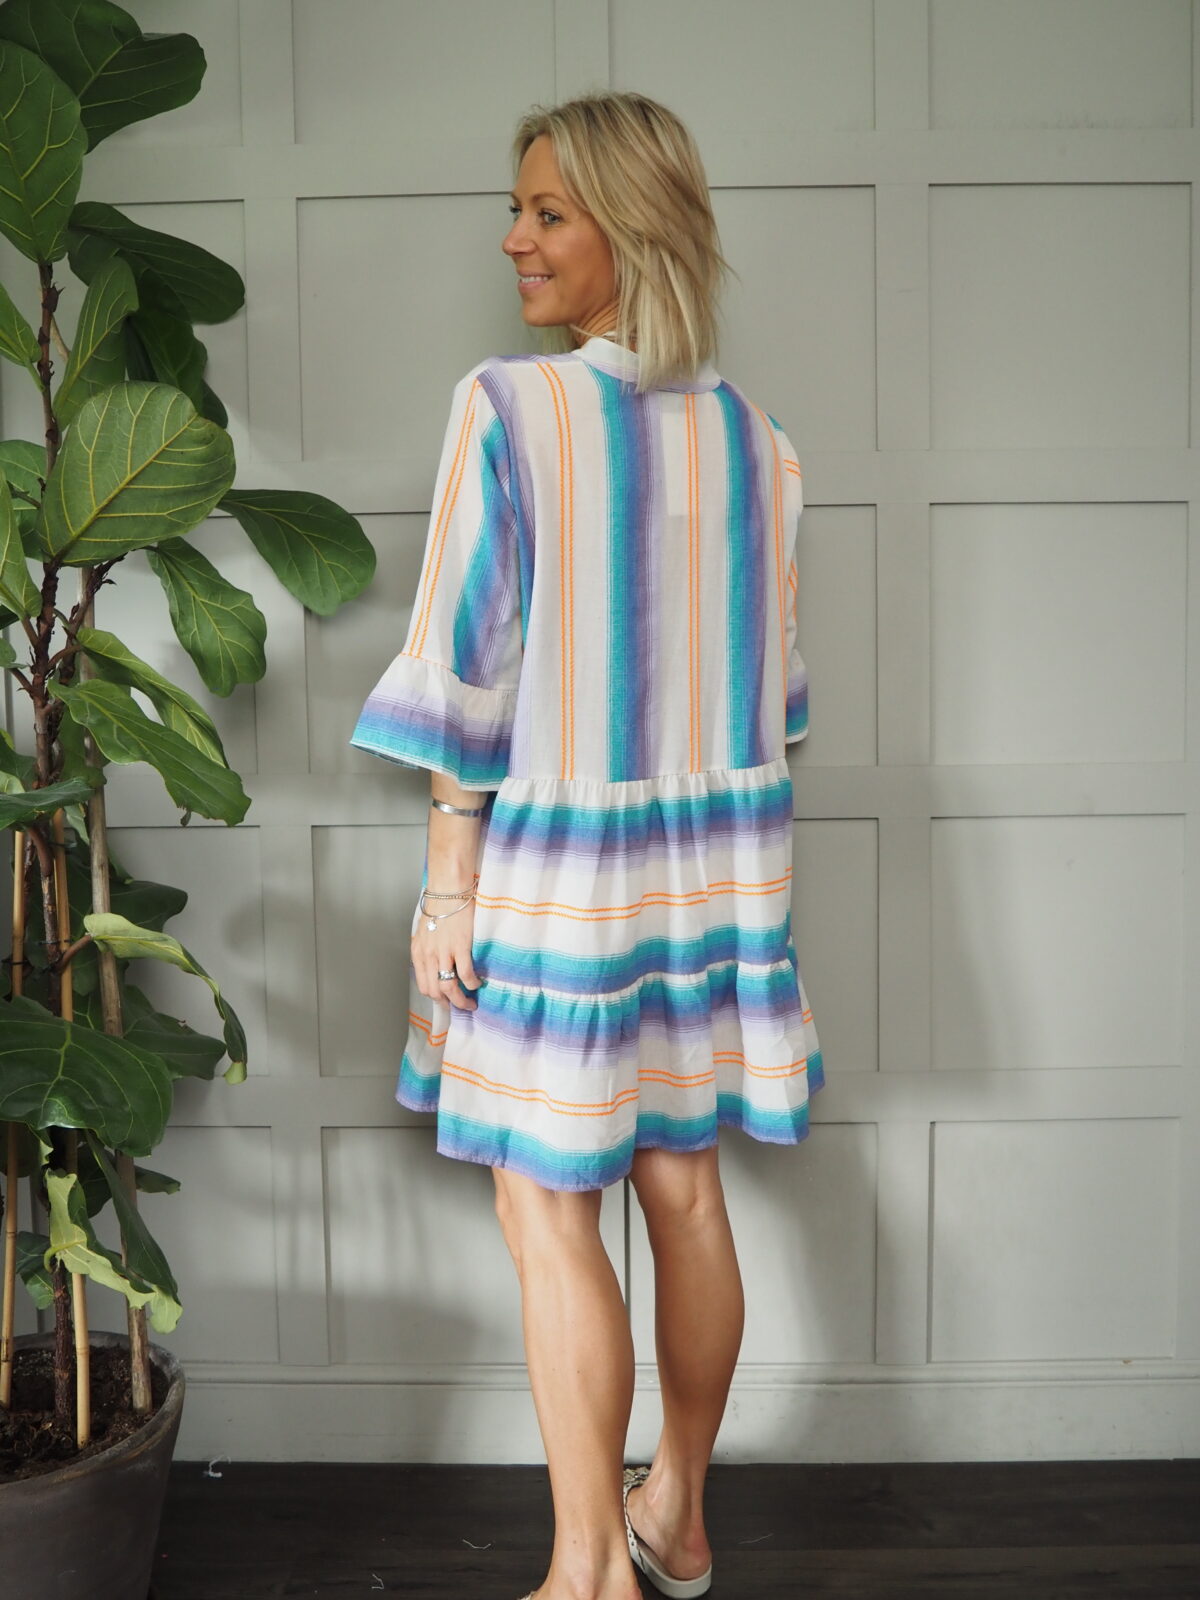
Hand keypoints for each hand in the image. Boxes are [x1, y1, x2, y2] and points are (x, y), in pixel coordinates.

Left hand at [412, 882, 481, 1010]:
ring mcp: (444, 952)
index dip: (436, 997)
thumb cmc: (440, 907)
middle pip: (435, 991)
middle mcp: (428, 956)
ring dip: (461, 1000)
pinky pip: (466, 974)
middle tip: (460, 1005)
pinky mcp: (460, 947)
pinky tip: (478, 983)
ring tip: (471, 1002)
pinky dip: (472, 983)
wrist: (449, 890)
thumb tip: (438, 965)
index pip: (423, 985)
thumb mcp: (426, 932)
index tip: (446, 1001)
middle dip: (448, 1004)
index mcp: (419, 953)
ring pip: (449, 988)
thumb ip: (429, 950)